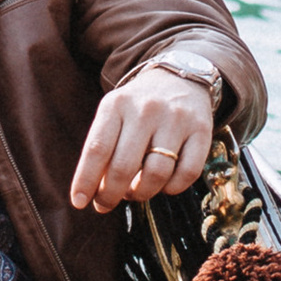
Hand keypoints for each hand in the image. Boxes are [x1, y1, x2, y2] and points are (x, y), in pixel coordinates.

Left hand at [70, 63, 215, 211]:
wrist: (179, 77)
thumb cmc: (137, 107)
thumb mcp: (114, 114)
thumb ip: (103, 148)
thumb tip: (94, 194)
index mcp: (116, 104)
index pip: (97, 148)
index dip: (86, 180)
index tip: (78, 202)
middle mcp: (146, 110)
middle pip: (124, 166)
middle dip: (111, 195)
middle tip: (105, 204)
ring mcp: (176, 119)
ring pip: (156, 174)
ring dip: (141, 193)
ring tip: (134, 192)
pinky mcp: (201, 130)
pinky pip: (187, 173)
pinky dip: (172, 188)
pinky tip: (163, 185)